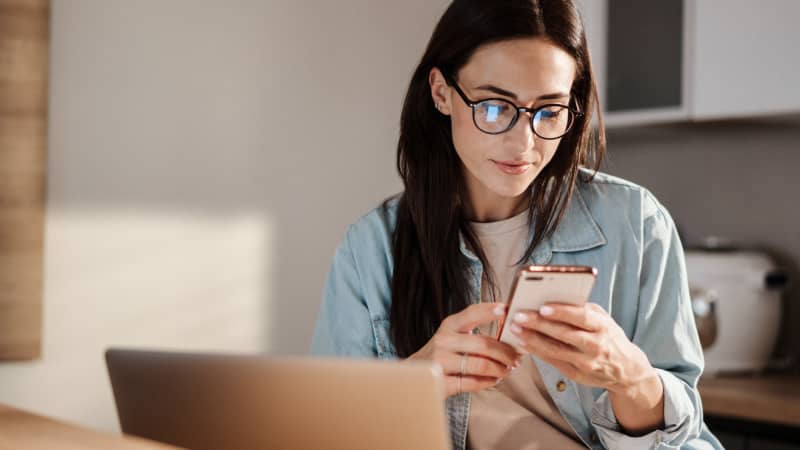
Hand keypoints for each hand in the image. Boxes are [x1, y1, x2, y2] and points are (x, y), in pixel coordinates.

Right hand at [408, 302, 522, 397]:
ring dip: (500, 369)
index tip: (507, 310)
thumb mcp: (452, 336)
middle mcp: (443, 340)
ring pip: (481, 365)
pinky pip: (472, 383)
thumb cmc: (442, 354)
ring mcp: (440, 362)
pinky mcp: (441, 382)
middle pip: (483, 344)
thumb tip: (510, 332)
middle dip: (505, 353)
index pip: (472, 313)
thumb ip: (474, 332)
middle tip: (517, 358)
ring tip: (507, 371)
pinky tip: (494, 380)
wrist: (413, 377)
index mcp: (449, 325)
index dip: (490, 311)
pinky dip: (488, 382)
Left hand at [508, 302, 657, 395]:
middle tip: (518, 316)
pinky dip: (536, 351)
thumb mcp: (603, 318)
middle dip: (538, 324)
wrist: (626, 369)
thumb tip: (554, 297)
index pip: (581, 317)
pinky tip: (523, 342)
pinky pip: (553, 361)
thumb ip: (582, 309)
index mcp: (603, 326)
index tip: (543, 307)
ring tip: (515, 328)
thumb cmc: (609, 336)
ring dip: (532, 339)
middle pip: (564, 334)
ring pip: (555, 350)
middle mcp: (596, 345)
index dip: (562, 312)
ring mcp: (586, 362)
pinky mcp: (577, 375)